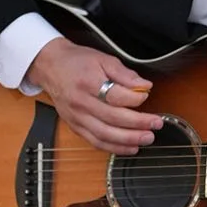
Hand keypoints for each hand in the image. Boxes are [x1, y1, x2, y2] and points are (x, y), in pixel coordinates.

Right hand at [26, 38, 162, 154]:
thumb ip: (125, 74)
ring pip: (104, 135)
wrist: (51, 67)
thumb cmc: (77, 62)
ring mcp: (77, 117)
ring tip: (147, 138)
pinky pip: (96, 142)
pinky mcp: (75, 127)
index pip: (115, 96)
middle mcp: (80, 103)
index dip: (135, 98)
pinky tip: (130, 147)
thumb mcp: (103, 58)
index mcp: (87, 83)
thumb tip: (144, 86)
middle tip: (156, 124)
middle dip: (138, 124)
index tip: (146, 95)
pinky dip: (114, 148)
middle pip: (112, 119)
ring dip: (128, 140)